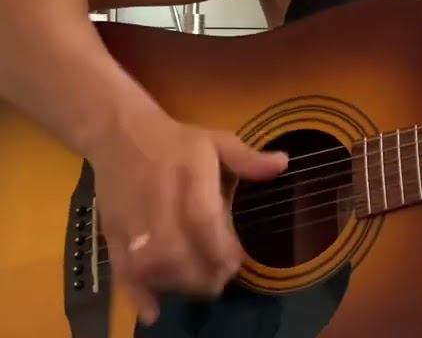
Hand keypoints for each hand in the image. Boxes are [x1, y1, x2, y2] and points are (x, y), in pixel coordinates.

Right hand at [88, 106, 287, 325]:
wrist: (119, 135)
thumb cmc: (177, 142)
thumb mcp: (217, 141)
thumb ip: (248, 159)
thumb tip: (283, 164)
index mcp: (188, 179)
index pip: (203, 221)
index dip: (220, 249)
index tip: (236, 263)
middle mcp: (158, 204)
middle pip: (177, 253)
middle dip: (203, 275)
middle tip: (221, 280)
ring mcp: (132, 222)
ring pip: (151, 267)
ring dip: (177, 285)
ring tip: (199, 286)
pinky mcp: (112, 234)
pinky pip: (121, 270)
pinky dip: (136, 294)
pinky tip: (152, 312)